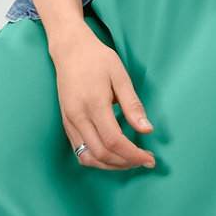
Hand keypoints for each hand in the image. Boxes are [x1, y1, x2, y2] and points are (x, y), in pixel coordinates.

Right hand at [45, 22, 155, 170]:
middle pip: (101, 154)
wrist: (70, 49)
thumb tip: (147, 130)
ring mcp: (69, 122)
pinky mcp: (66, 124)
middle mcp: (77, 117)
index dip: (133, 154)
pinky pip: (79, 151)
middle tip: (144, 160)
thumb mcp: (121, 76)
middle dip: (126, 163)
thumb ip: (133, 105)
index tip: (150, 158)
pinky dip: (97, 159)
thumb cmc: (97, 59)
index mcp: (93, 104)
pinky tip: (113, 155)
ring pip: (88, 158)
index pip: (114, 141)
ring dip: (111, 165)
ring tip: (130, 160)